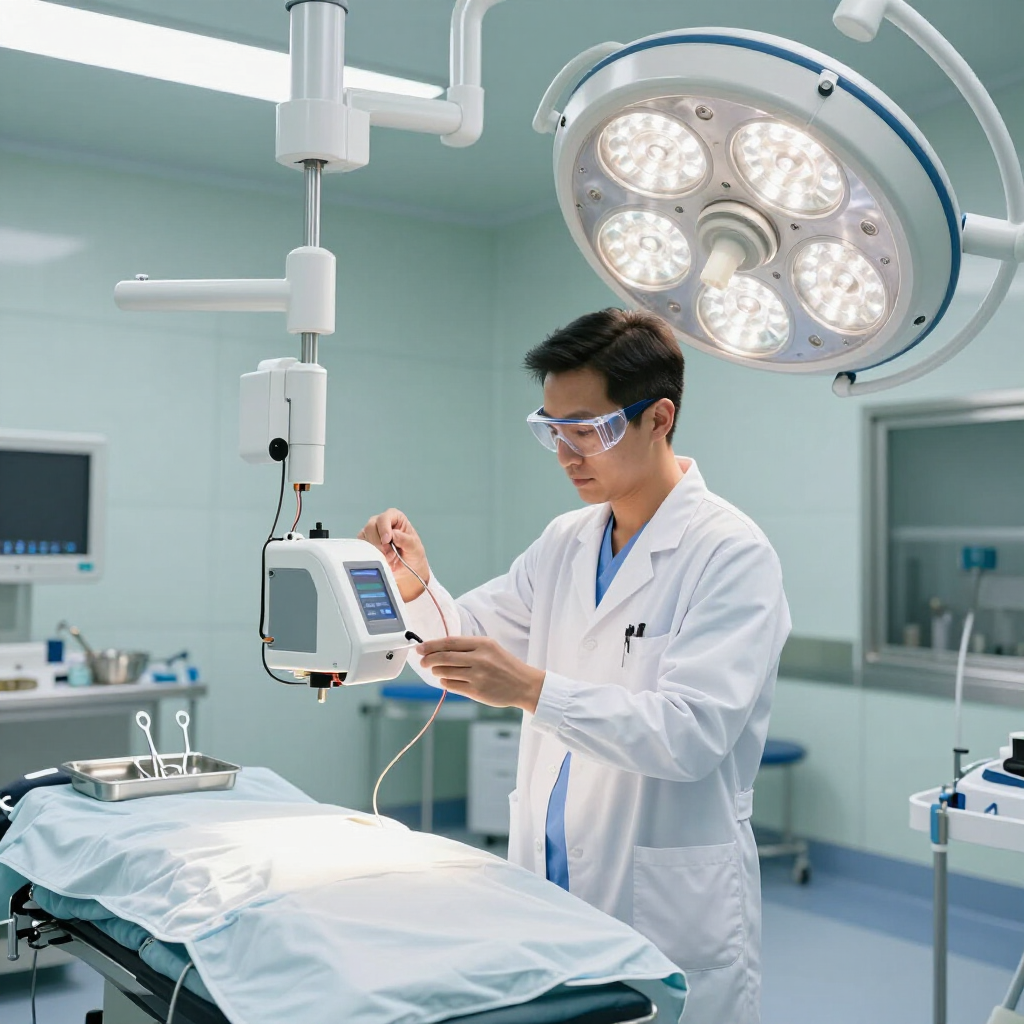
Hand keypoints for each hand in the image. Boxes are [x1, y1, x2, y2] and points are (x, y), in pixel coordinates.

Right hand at [358, 508, 428, 602]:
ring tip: (389, 558)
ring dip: (376, 550)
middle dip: (380, 543)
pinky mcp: (365, 544)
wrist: (407, 569)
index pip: (384, 517)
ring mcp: (371, 533)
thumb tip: (393, 534)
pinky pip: (361, 547)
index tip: (387, 541)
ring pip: (364, 537)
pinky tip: (380, 559)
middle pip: (371, 526)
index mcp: (395, 517)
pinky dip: (370, 554)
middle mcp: (381, 522)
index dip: (384, 528)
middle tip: (390, 554)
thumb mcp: (414, 547)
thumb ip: (405, 539)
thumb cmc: (412, 553)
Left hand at [417, 636, 544, 712]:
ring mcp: (478, 676)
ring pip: (445, 672)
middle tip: (423, 661)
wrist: (524, 684)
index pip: (450, 642)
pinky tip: (447, 680)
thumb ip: (468, 647)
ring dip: (437, 671)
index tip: (420, 648)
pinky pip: (452, 685)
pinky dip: (445, 682)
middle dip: (429, 659)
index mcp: (483, 644)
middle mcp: (480, 659)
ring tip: (437, 670)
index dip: (432, 645)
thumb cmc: (505, 665)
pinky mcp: (476, 691)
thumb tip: (439, 649)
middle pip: (444, 657)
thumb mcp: (490, 648)